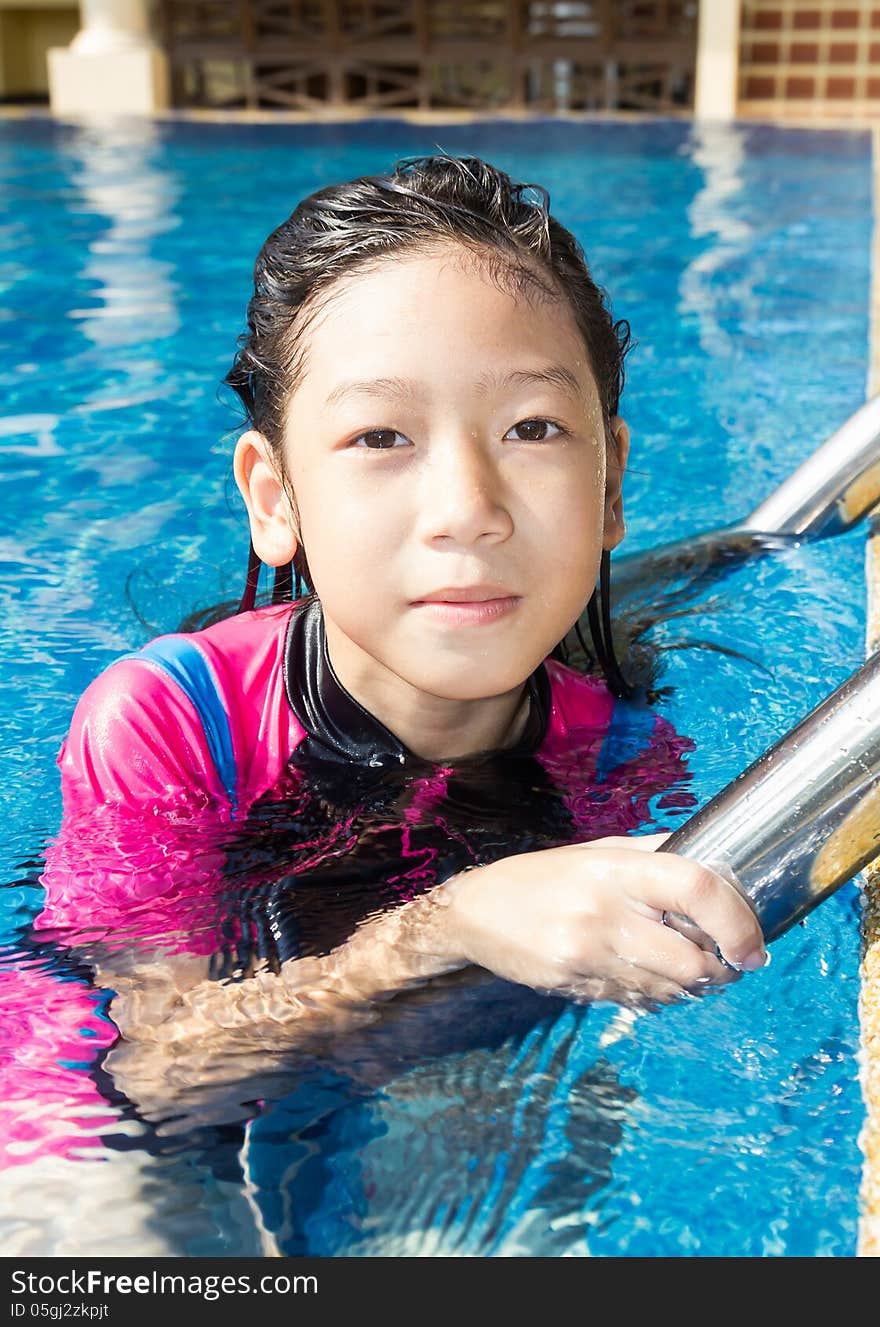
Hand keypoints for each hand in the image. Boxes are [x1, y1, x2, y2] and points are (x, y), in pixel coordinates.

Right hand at [436, 834, 766, 1007]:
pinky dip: (656, 997)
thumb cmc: (543, 877)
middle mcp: (603, 913)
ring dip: (692, 988)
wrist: (476, 913)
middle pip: (691, 960)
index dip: (736, 921)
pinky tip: (649, 979)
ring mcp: (587, 955)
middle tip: (729, 964)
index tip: (752, 944)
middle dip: (720, 969)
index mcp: (615, 869)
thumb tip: (712, 855)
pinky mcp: (575, 986)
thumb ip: (653, 854)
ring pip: (668, 990)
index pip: (695, 889)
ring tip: (689, 972)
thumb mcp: (597, 851)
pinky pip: (636, 1002)